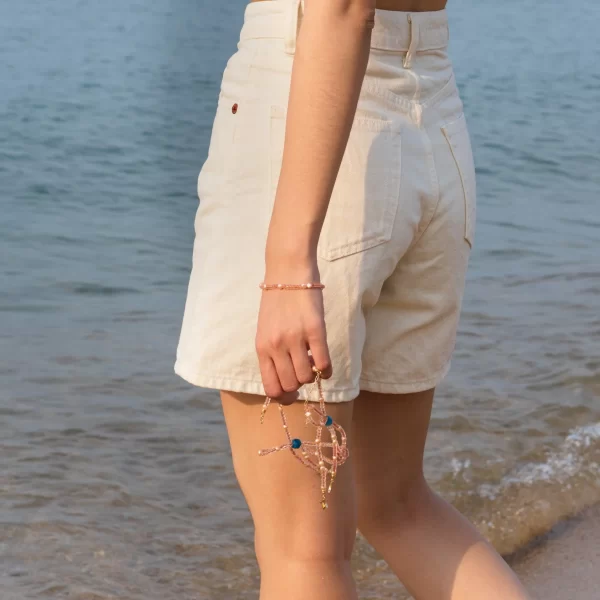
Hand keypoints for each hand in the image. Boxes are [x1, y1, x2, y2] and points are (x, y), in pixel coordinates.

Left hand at [255, 273, 331, 404]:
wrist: (288, 271)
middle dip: (299, 386)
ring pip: (306, 377)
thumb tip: (286, 378)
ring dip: (312, 376)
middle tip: (304, 374)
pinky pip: (323, 363)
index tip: (291, 394)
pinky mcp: (315, 330)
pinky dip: (326, 370)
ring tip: (313, 363)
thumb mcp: (266, 329)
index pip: (271, 387)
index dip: (283, 396)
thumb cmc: (276, 300)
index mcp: (261, 347)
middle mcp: (276, 346)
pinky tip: (325, 365)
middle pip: (290, 386)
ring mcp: (295, 338)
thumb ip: (272, 352)